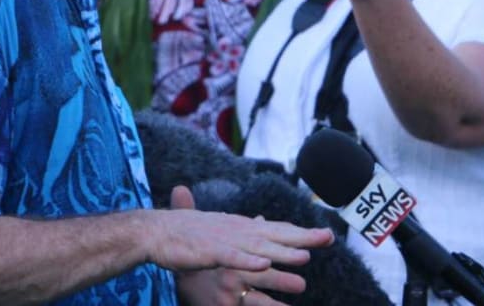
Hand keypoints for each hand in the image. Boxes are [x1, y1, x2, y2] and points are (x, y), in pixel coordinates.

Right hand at [160, 185, 331, 304]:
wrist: (155, 232)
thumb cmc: (185, 232)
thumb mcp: (220, 228)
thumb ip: (241, 227)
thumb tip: (261, 218)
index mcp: (240, 226)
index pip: (276, 230)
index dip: (300, 233)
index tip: (324, 236)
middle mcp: (236, 231)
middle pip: (275, 236)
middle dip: (302, 238)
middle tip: (328, 238)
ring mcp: (223, 242)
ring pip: (258, 250)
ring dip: (280, 254)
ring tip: (304, 257)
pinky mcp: (208, 253)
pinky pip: (230, 258)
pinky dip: (246, 261)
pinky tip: (262, 265)